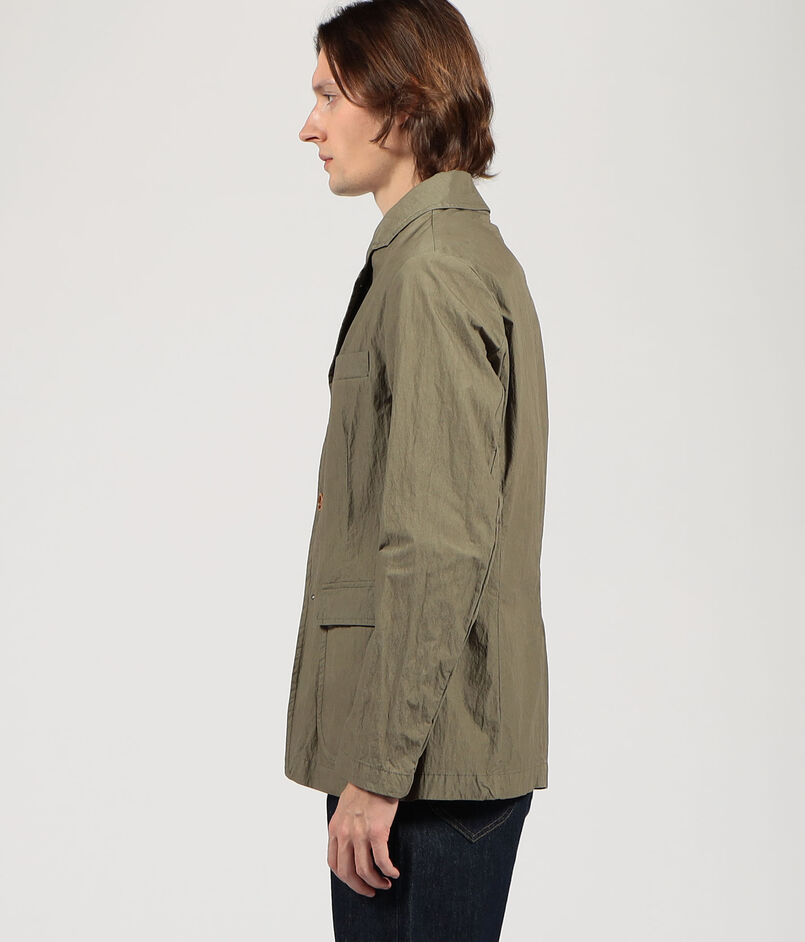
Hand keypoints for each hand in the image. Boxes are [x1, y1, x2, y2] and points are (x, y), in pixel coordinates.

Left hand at [327, 781, 400, 896]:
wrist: (376, 774)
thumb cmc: (363, 789)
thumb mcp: (344, 809)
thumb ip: (344, 827)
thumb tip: (350, 846)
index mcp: (335, 829)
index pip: (334, 863)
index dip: (345, 878)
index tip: (356, 882)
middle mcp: (345, 834)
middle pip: (347, 872)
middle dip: (359, 887)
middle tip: (371, 891)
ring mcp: (360, 834)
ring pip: (365, 870)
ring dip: (375, 882)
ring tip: (385, 884)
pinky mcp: (377, 832)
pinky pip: (382, 860)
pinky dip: (388, 871)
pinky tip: (394, 873)